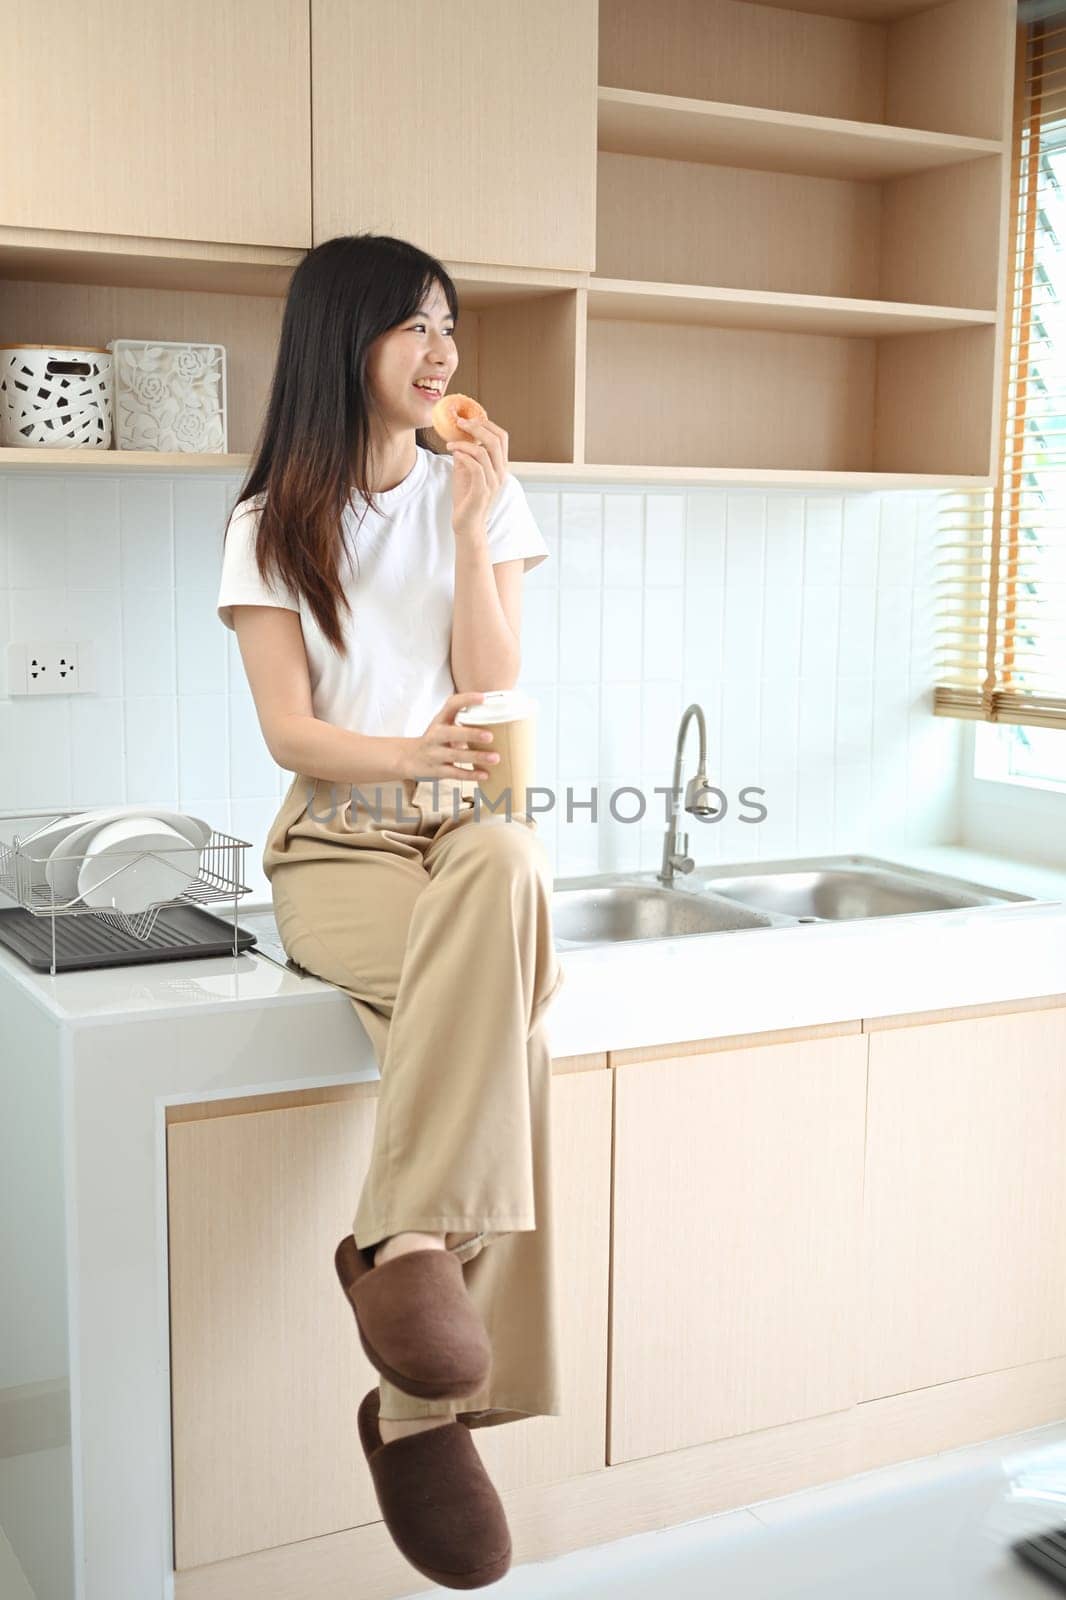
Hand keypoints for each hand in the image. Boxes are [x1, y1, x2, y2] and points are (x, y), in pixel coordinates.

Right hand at [398, 691, 500, 781]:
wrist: (409, 758)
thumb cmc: (435, 739)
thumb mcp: (443, 724)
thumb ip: (463, 720)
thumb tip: (498, 717)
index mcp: (440, 720)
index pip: (451, 704)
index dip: (466, 699)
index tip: (483, 698)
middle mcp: (436, 735)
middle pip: (452, 733)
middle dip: (471, 734)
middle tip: (490, 736)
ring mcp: (435, 753)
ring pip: (456, 755)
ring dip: (476, 757)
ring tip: (495, 758)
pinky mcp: (437, 770)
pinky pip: (455, 773)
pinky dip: (470, 775)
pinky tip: (485, 774)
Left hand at [446, 414, 508, 537]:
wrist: (467, 523)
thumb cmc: (466, 497)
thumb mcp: (465, 470)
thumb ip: (466, 454)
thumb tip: (458, 435)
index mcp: (500, 465)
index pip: (501, 436)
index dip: (486, 423)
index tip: (468, 419)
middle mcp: (501, 472)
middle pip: (496, 439)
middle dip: (476, 427)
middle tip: (458, 423)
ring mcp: (493, 482)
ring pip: (484, 452)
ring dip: (464, 443)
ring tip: (450, 444)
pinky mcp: (483, 491)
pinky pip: (476, 467)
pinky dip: (464, 456)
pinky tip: (454, 454)